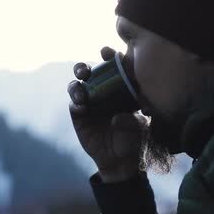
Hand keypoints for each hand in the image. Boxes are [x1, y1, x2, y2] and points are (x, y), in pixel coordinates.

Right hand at [68, 47, 148, 182]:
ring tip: (81, 93)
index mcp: (118, 88)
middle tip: (86, 71)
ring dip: (77, 85)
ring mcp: (89, 102)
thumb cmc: (134, 139)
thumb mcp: (139, 128)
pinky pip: (74, 105)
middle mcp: (101, 91)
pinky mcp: (79, 116)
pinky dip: (76, 103)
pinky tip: (81, 107)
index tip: (107, 52)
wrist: (121, 160)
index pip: (112, 67)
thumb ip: (131, 120)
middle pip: (89, 72)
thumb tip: (117, 117)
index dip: (109, 57)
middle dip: (83, 67)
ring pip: (77, 85)